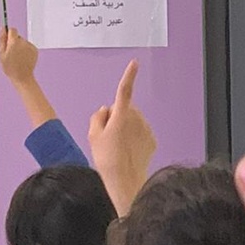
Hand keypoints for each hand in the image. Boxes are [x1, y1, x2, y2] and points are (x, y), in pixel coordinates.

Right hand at [0, 28, 38, 87]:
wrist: (22, 77)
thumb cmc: (10, 67)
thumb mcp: (1, 54)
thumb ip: (2, 40)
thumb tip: (3, 28)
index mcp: (14, 42)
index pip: (12, 30)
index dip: (9, 34)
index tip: (7, 41)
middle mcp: (24, 42)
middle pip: (18, 37)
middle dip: (14, 42)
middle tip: (11, 54)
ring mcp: (30, 46)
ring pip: (23, 42)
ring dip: (20, 47)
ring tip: (17, 58)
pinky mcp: (35, 50)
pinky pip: (28, 46)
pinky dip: (25, 51)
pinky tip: (23, 59)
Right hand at [88, 60, 156, 215]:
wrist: (125, 181)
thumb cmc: (107, 159)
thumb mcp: (92, 136)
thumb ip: (97, 117)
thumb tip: (105, 110)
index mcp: (121, 115)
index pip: (124, 90)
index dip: (129, 75)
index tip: (135, 62)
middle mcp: (137, 119)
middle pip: (125, 109)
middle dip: (117, 117)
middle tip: (108, 137)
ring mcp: (146, 129)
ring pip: (133, 121)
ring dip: (126, 128)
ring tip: (117, 148)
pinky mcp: (152, 139)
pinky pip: (141, 132)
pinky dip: (135, 138)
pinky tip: (128, 152)